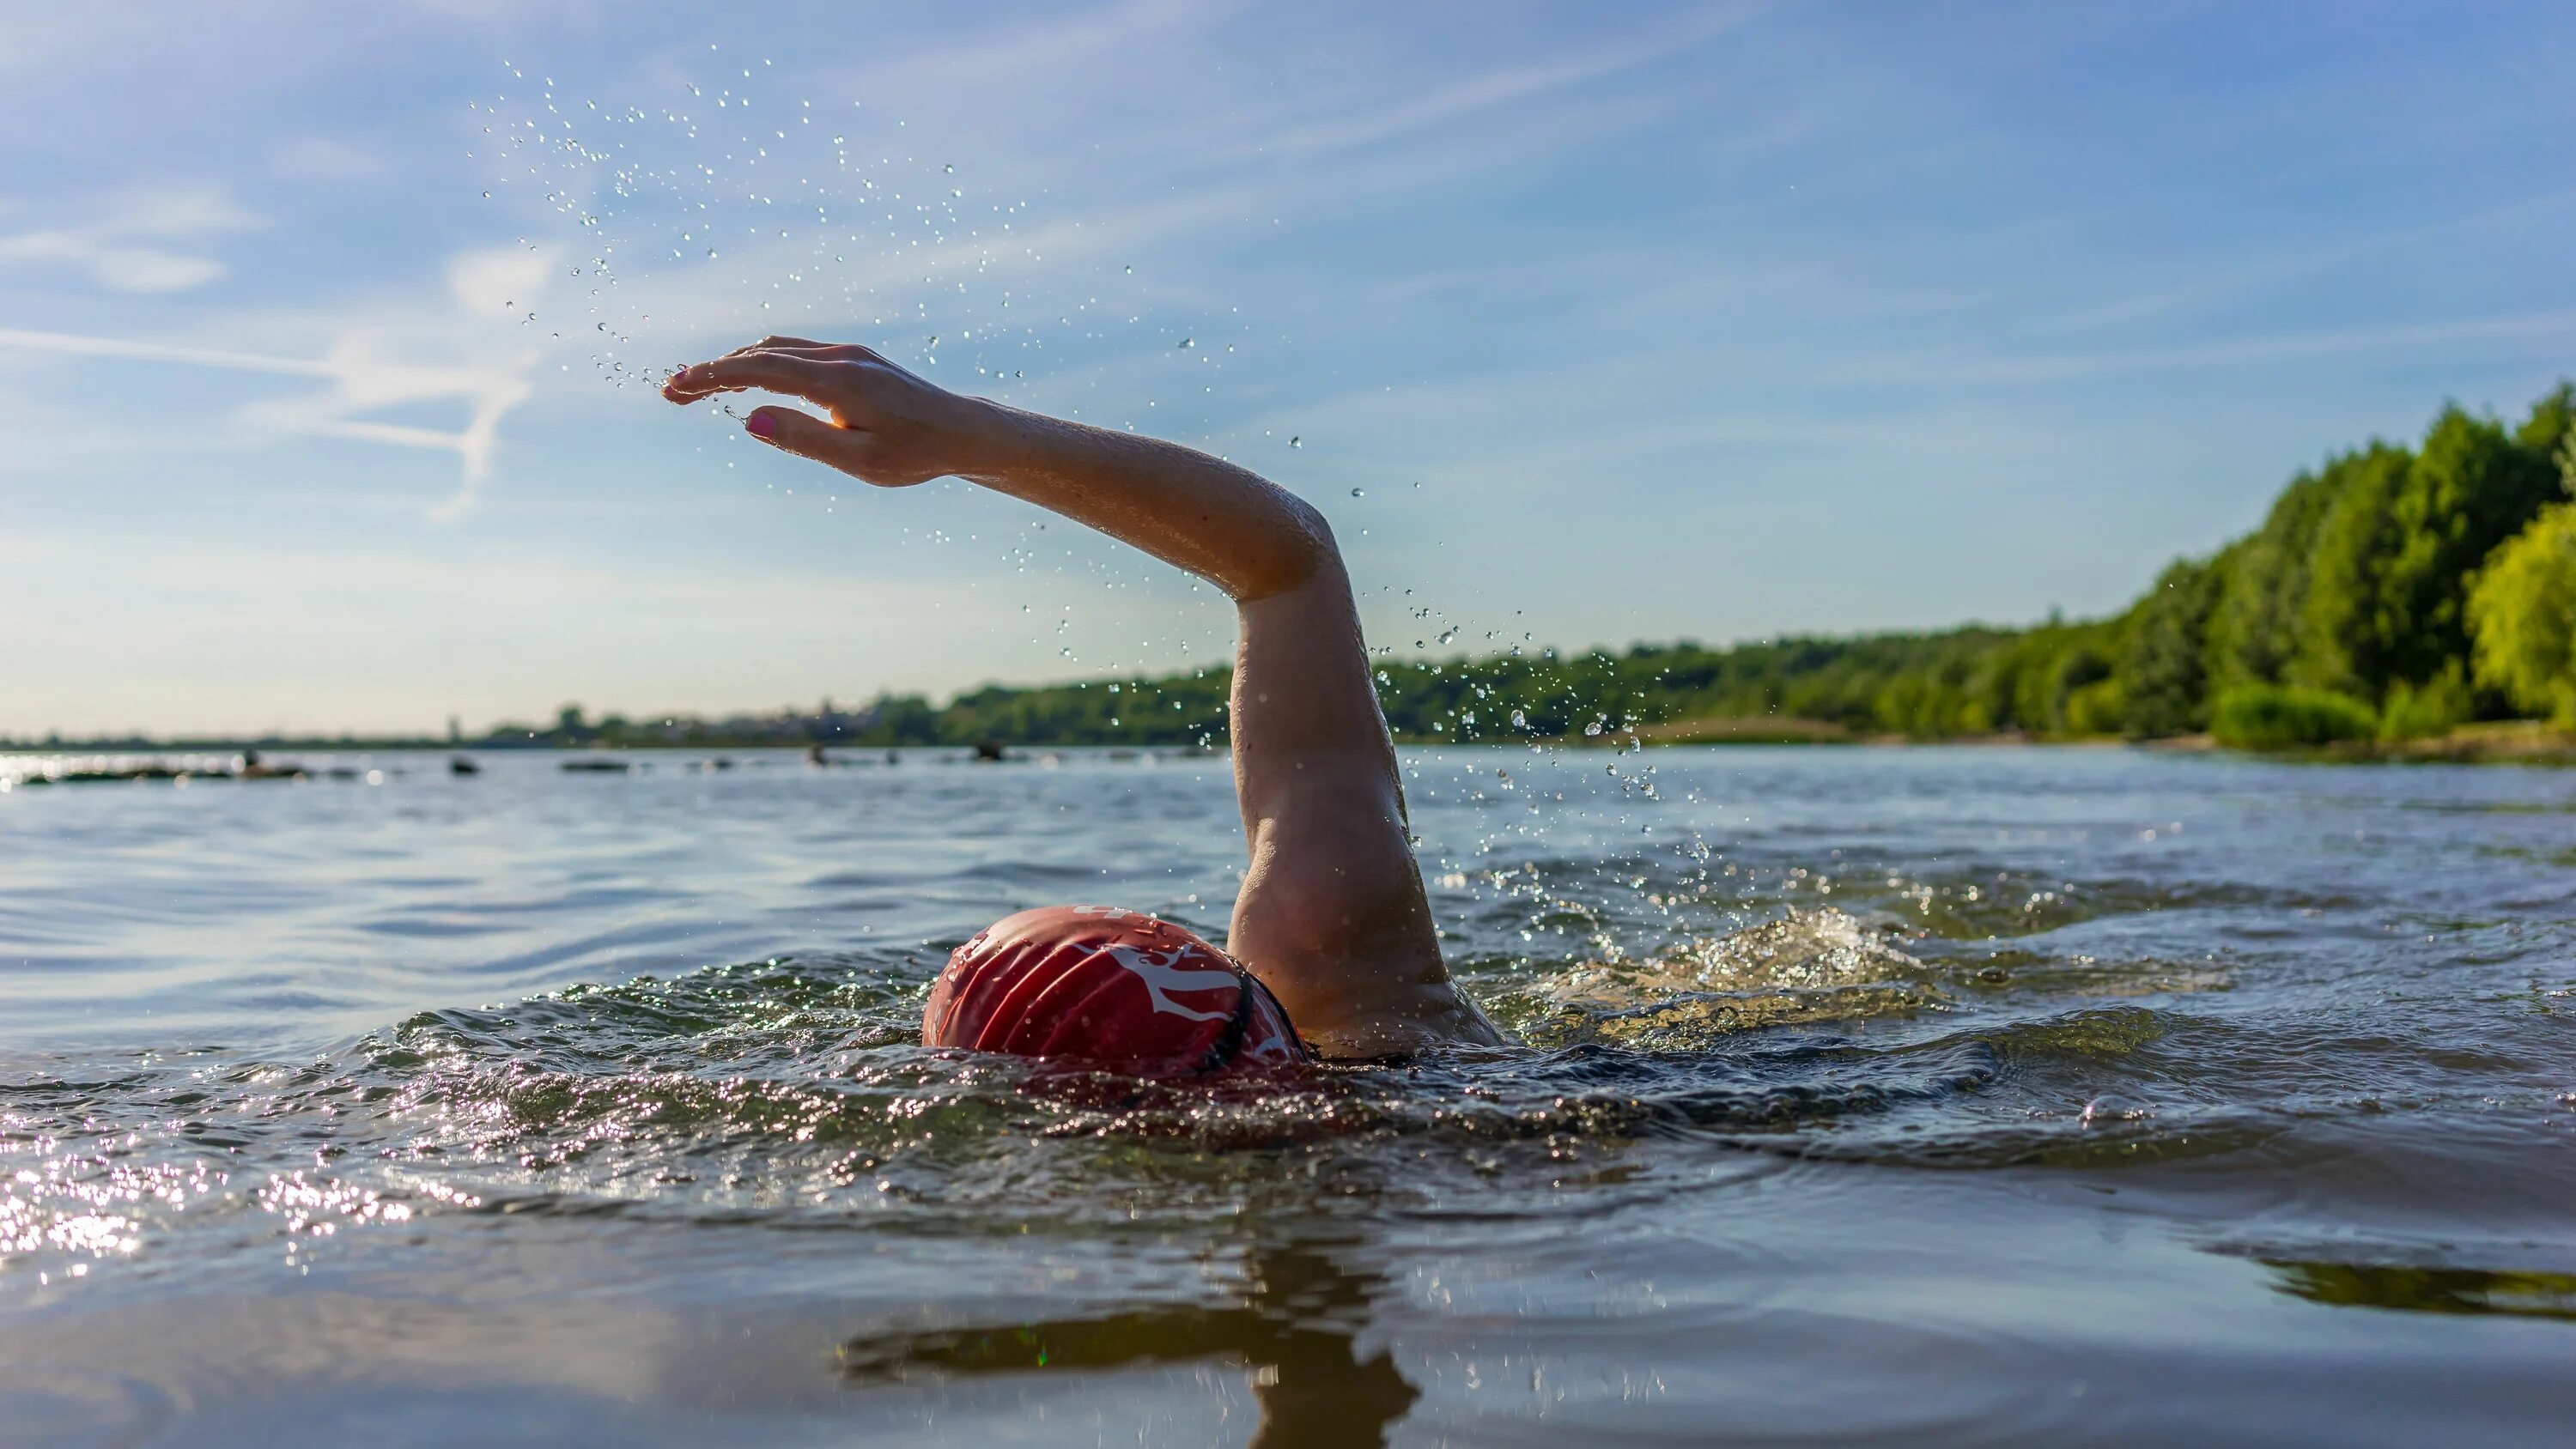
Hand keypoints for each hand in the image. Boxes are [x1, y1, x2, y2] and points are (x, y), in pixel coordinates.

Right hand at [661, 337, 993, 487]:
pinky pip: (796, 352)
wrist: (962, 432)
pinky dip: (761, 362)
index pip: (760, 370)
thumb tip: (750, 418)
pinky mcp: (855, 358)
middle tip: (670, 393)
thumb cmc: (915, 454)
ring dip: (734, 364)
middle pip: (761, 354)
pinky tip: (746, 380)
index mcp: (838, 381)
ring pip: (777, 349)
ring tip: (698, 388)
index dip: (712, 376)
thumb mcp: (860, 460)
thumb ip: (804, 439)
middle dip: (712, 371)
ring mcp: (848, 353)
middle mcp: (840, 357)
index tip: (675, 387)